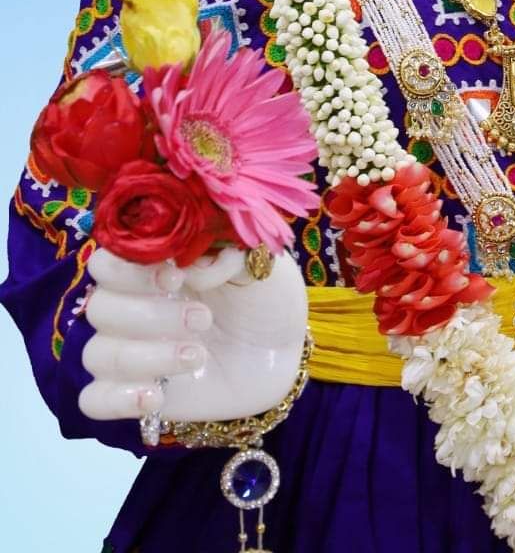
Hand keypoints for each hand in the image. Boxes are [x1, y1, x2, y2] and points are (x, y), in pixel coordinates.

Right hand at [78, 245, 307, 424]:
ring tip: (198, 356)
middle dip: (149, 315)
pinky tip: (157, 395)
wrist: (283, 351)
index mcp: (156, 264)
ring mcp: (132, 350)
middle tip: (202, 319)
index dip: (131, 269)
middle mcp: (134, 304)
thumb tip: (199, 261)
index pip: (108, 260)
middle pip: (100, 307)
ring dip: (145, 357)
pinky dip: (117, 399)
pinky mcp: (135, 392)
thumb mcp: (259, 265)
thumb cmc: (264, 296)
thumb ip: (228, 252)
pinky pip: (95, 400)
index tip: (177, 276)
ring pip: (97, 354)